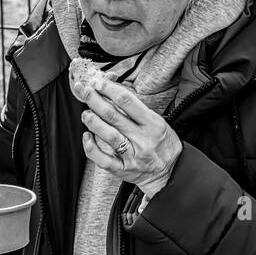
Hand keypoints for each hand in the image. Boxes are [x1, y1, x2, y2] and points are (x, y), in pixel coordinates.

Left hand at [72, 68, 182, 197]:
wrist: (172, 172)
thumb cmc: (163, 144)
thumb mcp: (158, 122)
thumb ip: (137, 109)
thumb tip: (113, 92)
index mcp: (152, 123)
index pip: (127, 101)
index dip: (109, 89)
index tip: (98, 82)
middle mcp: (142, 139)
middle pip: (113, 116)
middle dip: (95, 100)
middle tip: (84, 91)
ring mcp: (132, 155)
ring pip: (108, 136)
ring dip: (93, 122)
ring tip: (85, 113)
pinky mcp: (123, 170)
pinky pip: (103, 160)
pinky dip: (92, 148)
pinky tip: (86, 137)